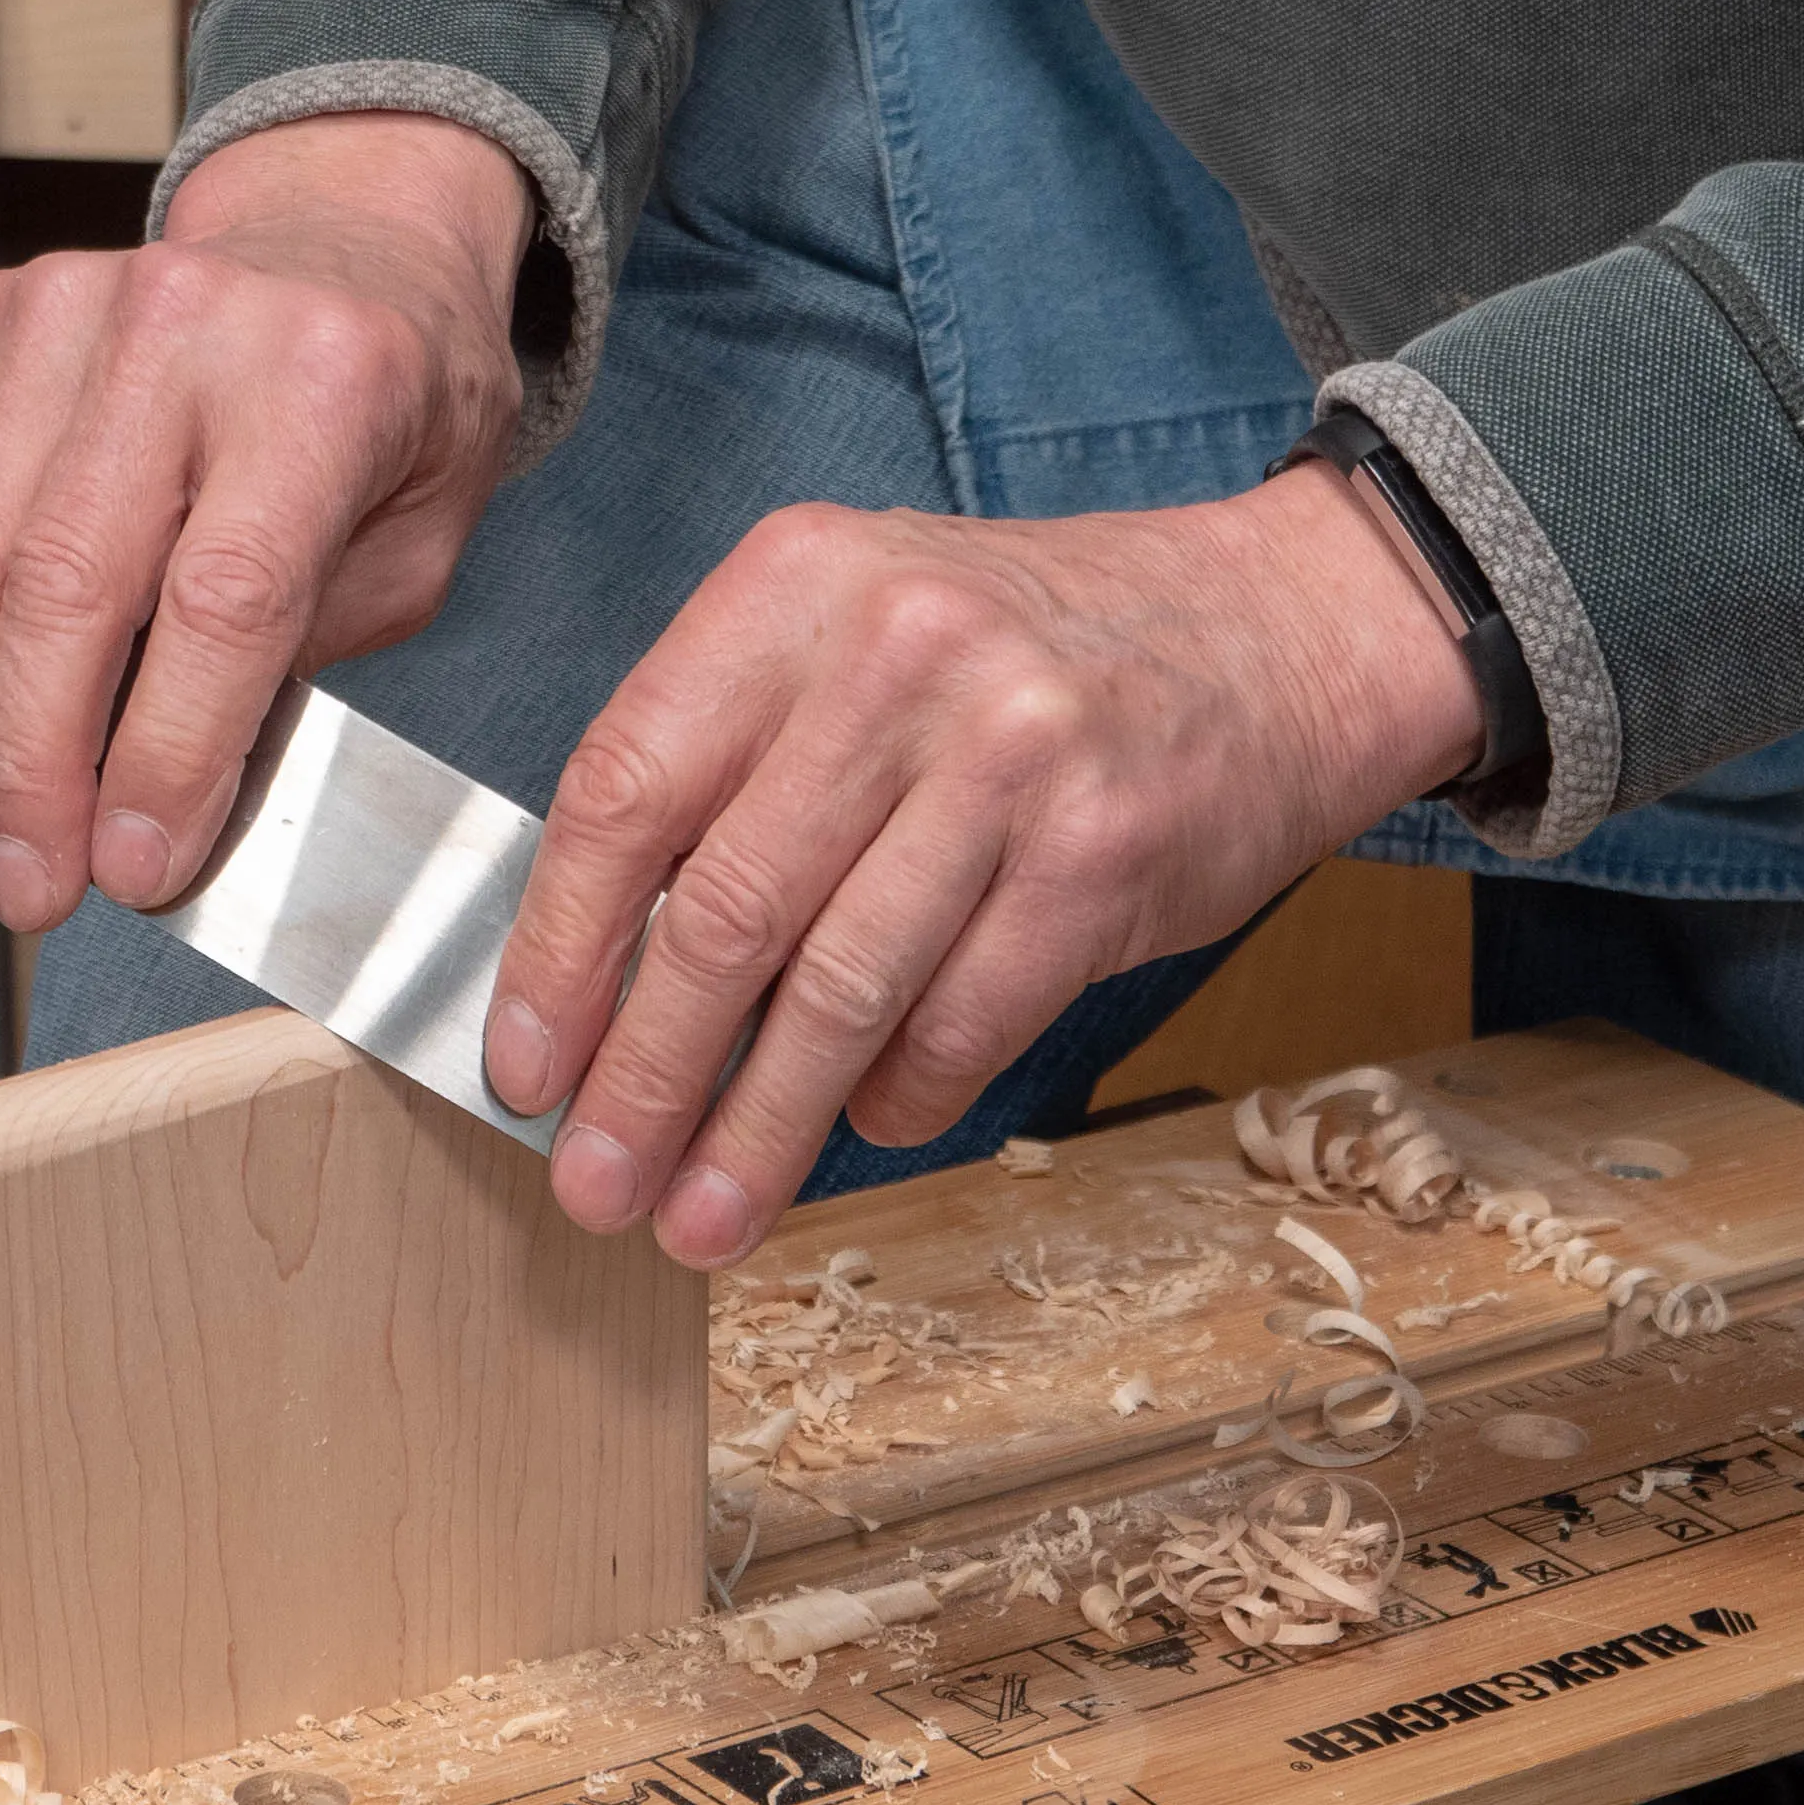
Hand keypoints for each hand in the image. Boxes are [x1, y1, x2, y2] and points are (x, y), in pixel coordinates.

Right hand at [0, 111, 533, 930]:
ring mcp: (70, 309)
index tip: (132, 869)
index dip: (163, 754)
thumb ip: (297, 671)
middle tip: (26, 888)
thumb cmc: (391, 405)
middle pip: (66, 584)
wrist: (346, 241)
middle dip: (29, 770)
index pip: (223, 599)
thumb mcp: (411, 552)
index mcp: (325, 381)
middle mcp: (187, 325)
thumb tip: (160, 816)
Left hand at [482, 467, 1485, 1267]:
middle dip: (645, 1080)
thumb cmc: (1028, 656)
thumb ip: (730, 767)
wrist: (1278, 628)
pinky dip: (900, 1095)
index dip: (560, 950)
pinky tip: (865, 1124)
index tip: (525, 1068)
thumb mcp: (854, 634)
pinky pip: (961, 1019)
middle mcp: (896, 653)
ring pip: (840, 991)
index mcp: (794, 587)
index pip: (625, 788)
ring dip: (758, 1132)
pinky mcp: (1102, 850)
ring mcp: (1011, 751)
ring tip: (703, 1217)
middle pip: (723, 913)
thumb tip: (600, 980)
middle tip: (595, 1186)